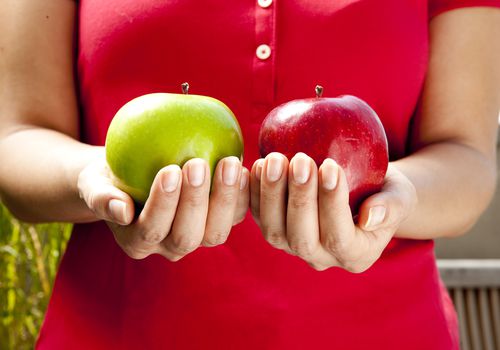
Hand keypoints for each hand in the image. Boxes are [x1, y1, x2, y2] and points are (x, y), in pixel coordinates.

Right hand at [77, 154, 248, 260]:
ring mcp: (196, 236)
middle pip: (187, 236)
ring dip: (224, 198)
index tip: (169, 170)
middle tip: (197, 163)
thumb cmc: (109, 177)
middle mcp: (169, 246)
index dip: (163, 204)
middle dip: (194, 201)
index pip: (151, 230)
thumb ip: (101, 196)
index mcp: (138, 242)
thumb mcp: (94, 182)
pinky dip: (242, 195)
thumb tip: (120, 211)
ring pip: (216, 232)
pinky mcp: (217, 221)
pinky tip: (245, 168)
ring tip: (228, 162)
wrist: (131, 175)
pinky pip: (235, 215)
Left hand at [250, 152, 416, 271]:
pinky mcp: (274, 228)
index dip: (332, 204)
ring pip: (274, 231)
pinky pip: (258, 216)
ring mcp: (293, 246)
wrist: (362, 190)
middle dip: (299, 198)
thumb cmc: (385, 190)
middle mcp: (321, 258)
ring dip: (271, 194)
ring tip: (275, 159)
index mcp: (356, 256)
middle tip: (300, 160)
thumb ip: (392, 206)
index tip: (331, 166)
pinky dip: (254, 192)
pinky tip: (257, 164)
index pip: (340, 238)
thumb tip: (370, 217)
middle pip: (302, 238)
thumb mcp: (400, 194)